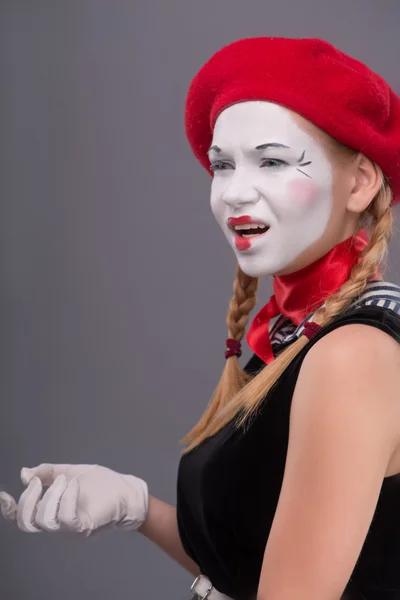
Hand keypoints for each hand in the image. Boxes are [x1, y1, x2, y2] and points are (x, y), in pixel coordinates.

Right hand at [0, 463, 148, 536]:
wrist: (126, 491)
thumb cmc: (102, 484)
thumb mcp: (71, 472)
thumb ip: (49, 473)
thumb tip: (24, 473)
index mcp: (52, 510)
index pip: (23, 519)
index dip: (10, 510)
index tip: (4, 495)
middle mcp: (58, 522)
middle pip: (27, 523)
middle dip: (27, 500)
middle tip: (37, 482)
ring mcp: (70, 527)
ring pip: (44, 520)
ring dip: (50, 495)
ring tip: (65, 480)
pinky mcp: (84, 527)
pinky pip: (66, 518)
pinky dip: (66, 498)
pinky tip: (73, 484)